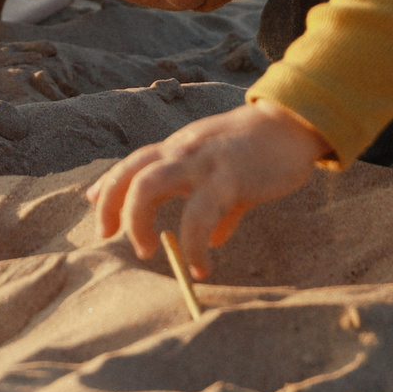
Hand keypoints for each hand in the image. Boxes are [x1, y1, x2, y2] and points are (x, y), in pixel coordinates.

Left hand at [88, 99, 327, 277]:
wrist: (294, 124)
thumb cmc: (261, 150)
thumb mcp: (229, 174)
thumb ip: (217, 205)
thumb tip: (212, 238)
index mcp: (180, 147)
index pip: (133, 163)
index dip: (110, 187)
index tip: (98, 212)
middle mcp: (182, 150)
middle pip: (130, 173)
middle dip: (113, 207)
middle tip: (112, 237)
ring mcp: (202, 161)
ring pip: (149, 185)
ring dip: (138, 221)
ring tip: (147, 251)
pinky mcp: (228, 177)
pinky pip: (199, 217)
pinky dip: (193, 246)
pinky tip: (201, 267)